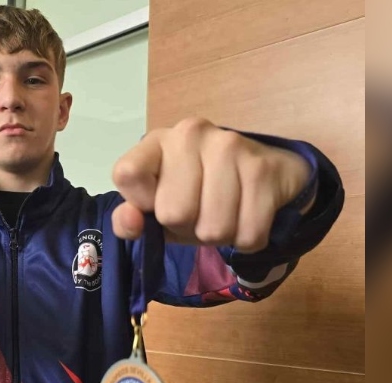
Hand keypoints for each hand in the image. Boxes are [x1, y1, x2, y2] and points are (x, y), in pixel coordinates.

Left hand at [110, 117, 312, 252]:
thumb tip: (129, 222)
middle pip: (174, 214)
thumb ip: (131, 219)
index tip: (157, 203)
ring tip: (224, 214)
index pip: (127, 174)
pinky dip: (246, 239)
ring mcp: (230, 146)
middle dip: (188, 227)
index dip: (141, 204)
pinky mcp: (264, 168)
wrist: (264, 172)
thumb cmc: (200, 193)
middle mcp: (191, 134)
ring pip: (214, 229)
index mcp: (157, 141)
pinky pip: (248, 234)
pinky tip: (247, 216)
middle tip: (199, 213)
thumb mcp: (158, 207)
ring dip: (219, 236)